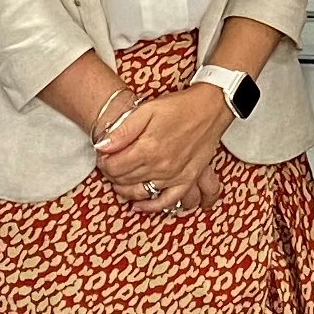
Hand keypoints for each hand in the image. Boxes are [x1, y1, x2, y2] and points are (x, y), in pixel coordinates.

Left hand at [95, 83, 229, 215]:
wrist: (211, 108)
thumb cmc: (179, 107)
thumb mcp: (146, 110)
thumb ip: (123, 130)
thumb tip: (102, 146)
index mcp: (147, 148)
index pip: (114, 166)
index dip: (103, 162)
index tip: (103, 155)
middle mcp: (160, 166)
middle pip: (124, 180)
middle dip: (112, 173)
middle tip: (110, 163)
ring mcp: (174, 176)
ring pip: (141, 192)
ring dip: (125, 189)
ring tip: (120, 180)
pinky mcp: (187, 179)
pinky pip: (167, 201)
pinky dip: (151, 206)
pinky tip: (139, 205)